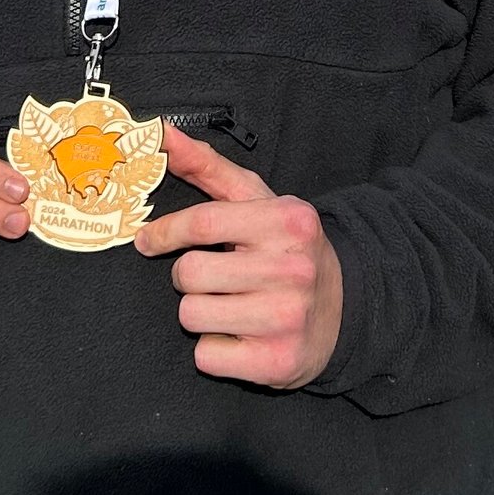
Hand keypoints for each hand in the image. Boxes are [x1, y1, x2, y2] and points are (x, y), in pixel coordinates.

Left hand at [134, 125, 343, 386]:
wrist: (343, 309)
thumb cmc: (287, 249)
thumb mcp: (258, 201)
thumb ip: (207, 167)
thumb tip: (161, 132)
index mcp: (288, 222)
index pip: (203, 222)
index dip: (166, 232)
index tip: (149, 240)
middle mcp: (291, 269)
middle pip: (189, 275)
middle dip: (190, 276)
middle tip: (214, 276)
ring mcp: (285, 318)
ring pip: (192, 315)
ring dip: (200, 312)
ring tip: (230, 304)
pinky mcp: (276, 362)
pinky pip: (205, 355)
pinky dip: (214, 348)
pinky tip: (240, 335)